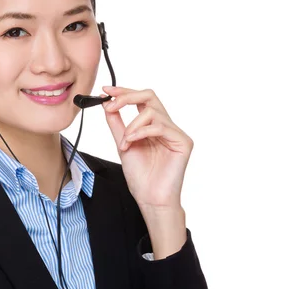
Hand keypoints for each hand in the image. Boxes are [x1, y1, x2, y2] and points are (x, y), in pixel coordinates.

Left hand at [101, 86, 193, 208]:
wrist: (150, 198)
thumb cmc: (140, 175)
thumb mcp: (122, 143)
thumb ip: (116, 123)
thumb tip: (106, 104)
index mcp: (152, 125)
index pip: (141, 100)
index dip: (124, 91)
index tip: (105, 91)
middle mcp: (166, 125)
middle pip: (149, 96)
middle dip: (127, 97)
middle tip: (110, 104)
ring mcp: (175, 133)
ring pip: (151, 111)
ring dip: (132, 125)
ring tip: (125, 141)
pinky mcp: (183, 142)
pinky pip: (160, 126)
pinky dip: (141, 131)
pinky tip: (132, 142)